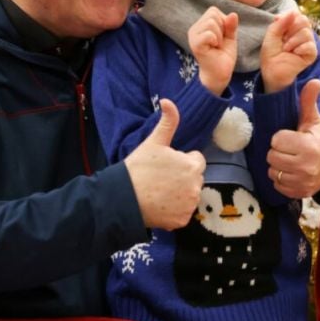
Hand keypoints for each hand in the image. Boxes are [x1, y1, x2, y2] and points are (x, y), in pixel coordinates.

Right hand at [125, 99, 205, 229]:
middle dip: (182, 177)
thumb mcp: (154, 142)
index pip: (196, 161)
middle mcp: (196, 186)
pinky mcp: (182, 221)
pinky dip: (174, 211)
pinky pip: (183, 213)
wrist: (123, 198)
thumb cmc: (138, 168)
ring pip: (189, 196)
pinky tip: (160, 205)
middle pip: (194, 179)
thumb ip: (168, 121)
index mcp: (193, 166)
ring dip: (180, 194)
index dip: (181, 161)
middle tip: (161, 178)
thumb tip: (168, 100)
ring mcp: (190, 205)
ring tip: (159, 191)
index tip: (166, 165)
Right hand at [188, 7, 237, 94]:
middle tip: (219, 42)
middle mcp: (194, 28)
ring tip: (216, 46)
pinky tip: (213, 48)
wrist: (219, 74)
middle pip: (212, 14)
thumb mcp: (230, 37)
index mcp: (201, 25)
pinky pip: (209, 34)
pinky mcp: (195, 44)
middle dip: (222, 28)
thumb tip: (233, 14)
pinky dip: (216, 40)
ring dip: (219, 36)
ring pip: (211, 23)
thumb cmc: (223, 55)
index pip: (213, 11)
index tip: (222, 36)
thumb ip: (231, 25)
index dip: (223, 22)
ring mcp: (193, 36)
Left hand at [260, 11, 317, 92]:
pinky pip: (310, 46)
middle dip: (290, 29)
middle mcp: (302, 33)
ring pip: (306, 33)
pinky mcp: (312, 54)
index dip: (288, 18)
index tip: (277, 24)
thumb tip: (293, 11)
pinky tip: (294, 53)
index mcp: (293, 26)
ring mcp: (308, 43)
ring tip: (286, 49)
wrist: (271, 70)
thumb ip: (281, 22)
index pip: (297, 14)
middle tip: (283, 40)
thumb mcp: (272, 34)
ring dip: (292, 41)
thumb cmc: (271, 52)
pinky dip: (300, 48)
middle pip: (304, 20)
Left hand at [266, 79, 319, 197]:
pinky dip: (281, 179)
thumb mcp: (314, 120)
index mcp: (308, 146)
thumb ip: (308, 102)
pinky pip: (277, 185)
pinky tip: (290, 171)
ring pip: (272, 172)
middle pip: (271, 157)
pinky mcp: (300, 193)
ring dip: (277, 166)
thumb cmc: (319, 138)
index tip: (290, 137)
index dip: (280, 137)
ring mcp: (303, 182)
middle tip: (289, 149)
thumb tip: (314, 81)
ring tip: (289, 160)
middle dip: (277, 151)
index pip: (276, 141)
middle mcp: (306, 167)